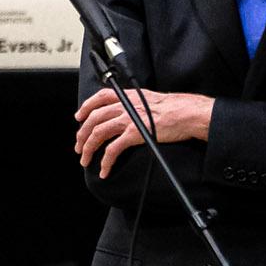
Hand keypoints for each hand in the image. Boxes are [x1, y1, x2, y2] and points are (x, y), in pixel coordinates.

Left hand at [74, 88, 213, 178]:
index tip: (79, 117)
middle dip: (82, 134)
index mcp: (127, 96)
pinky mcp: (134, 134)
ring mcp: (128, 120)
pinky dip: (105, 161)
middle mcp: (124, 106)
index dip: (86, 107)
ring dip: (88, 148)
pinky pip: (113, 150)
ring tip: (85, 160)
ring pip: (98, 134)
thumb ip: (136, 103)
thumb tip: (129, 112)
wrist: (186, 113)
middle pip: (94, 118)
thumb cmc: (174, 107)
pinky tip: (104, 169)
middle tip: (79, 146)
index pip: (100, 97)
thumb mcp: (150, 99)